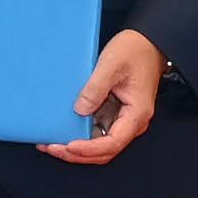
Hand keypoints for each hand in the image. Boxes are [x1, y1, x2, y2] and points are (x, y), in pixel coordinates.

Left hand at [41, 30, 166, 163]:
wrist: (147, 43)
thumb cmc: (135, 51)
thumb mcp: (112, 65)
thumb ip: (95, 89)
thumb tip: (80, 110)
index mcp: (136, 114)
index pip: (112, 143)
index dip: (89, 149)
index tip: (69, 146)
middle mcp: (131, 123)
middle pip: (104, 151)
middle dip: (77, 154)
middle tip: (52, 148)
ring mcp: (121, 119)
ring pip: (98, 145)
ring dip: (76, 148)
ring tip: (51, 143)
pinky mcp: (112, 113)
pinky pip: (95, 131)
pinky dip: (79, 135)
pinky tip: (61, 131)